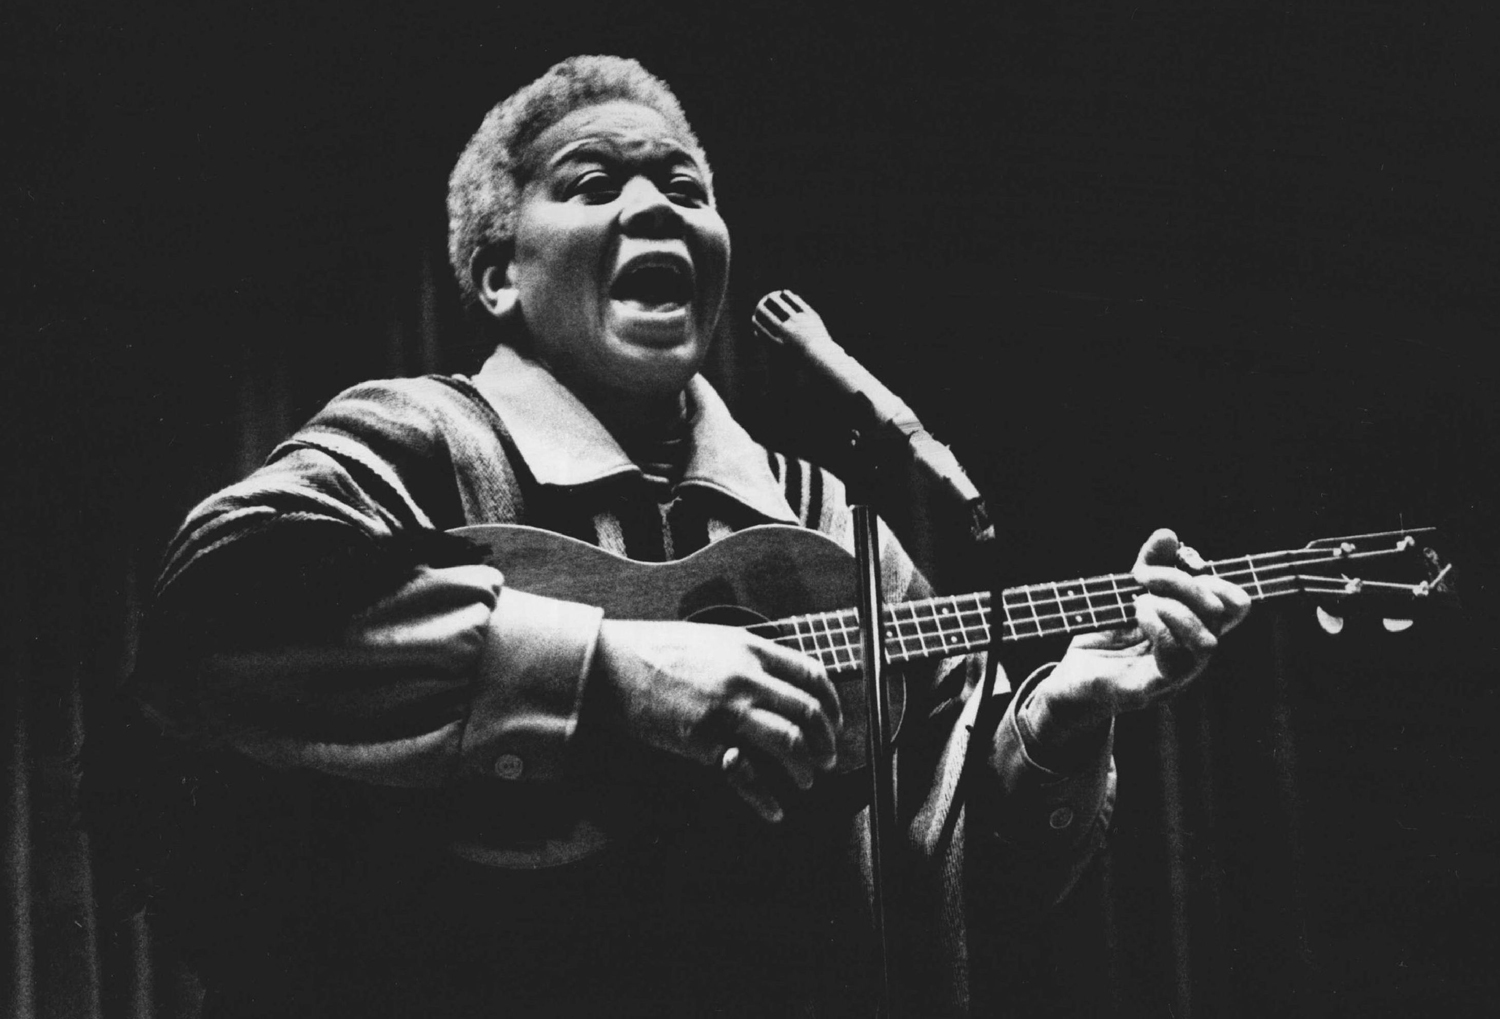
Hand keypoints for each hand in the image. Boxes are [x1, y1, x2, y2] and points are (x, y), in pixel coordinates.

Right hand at [587, 619, 840, 822]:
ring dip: (805, 768)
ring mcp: (727, 710)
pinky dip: (765, 798)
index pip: (813, 675)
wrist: (610, 665)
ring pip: (790, 743)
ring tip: (805, 780)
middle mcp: (746, 677)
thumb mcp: (711, 639)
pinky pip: (747, 775)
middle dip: (826, 742)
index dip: (832, 703)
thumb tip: (777, 679)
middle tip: (827, 758)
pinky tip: (774, 810)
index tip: (834, 721)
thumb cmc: (654, 651)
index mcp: (750, 648)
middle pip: (809, 712)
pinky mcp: (704, 741)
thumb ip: (747, 657)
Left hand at [1023, 529, 1251, 758]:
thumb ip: (1149, 565)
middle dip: (1182, 582)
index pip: (1235, 604)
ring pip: (1207, 642)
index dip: (1214, 576)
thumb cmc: (1103, 634)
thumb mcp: (1125, 591)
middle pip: (1220, 613)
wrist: (1071, 677)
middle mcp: (1193, 654)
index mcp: (1194, 630)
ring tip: (1140, 602)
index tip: (1178, 564)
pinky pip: (1174, 660)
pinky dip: (1157, 627)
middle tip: (1143, 577)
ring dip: (1172, 609)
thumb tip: (1168, 535)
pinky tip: (1136, 615)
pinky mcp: (1150, 690)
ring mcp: (1176, 676)